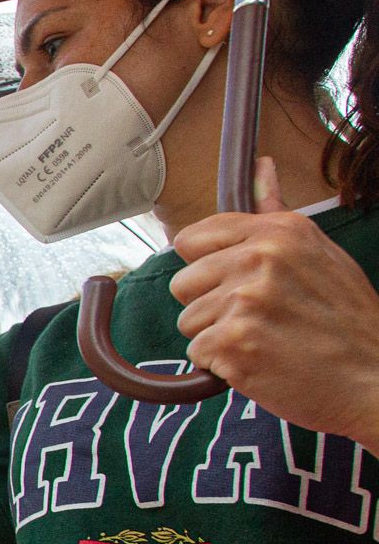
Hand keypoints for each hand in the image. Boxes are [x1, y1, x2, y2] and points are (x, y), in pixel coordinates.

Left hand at [171, 158, 378, 446]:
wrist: (374, 379)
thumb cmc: (347, 321)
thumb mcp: (321, 254)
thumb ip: (278, 216)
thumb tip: (259, 165)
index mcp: (279, 233)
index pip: (192, 238)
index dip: (205, 267)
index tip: (230, 283)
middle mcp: (259, 259)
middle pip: (183, 284)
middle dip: (211, 306)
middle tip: (258, 319)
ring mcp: (245, 300)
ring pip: (188, 322)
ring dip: (218, 338)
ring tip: (265, 340)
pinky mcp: (234, 342)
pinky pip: (197, 353)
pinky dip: (222, 365)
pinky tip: (260, 362)